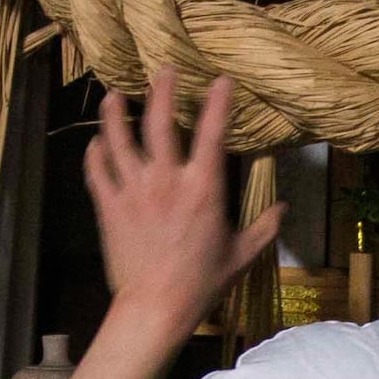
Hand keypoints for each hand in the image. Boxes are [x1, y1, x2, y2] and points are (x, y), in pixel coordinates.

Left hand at [86, 70, 275, 334]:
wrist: (156, 307)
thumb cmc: (202, 283)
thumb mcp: (241, 255)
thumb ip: (264, 228)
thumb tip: (284, 209)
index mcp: (203, 188)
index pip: (212, 132)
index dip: (218, 102)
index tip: (221, 80)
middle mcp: (166, 181)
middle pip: (158, 122)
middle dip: (161, 91)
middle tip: (163, 70)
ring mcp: (133, 191)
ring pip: (118, 140)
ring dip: (114, 113)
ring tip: (114, 95)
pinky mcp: (109, 207)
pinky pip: (97, 171)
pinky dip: (95, 153)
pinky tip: (96, 143)